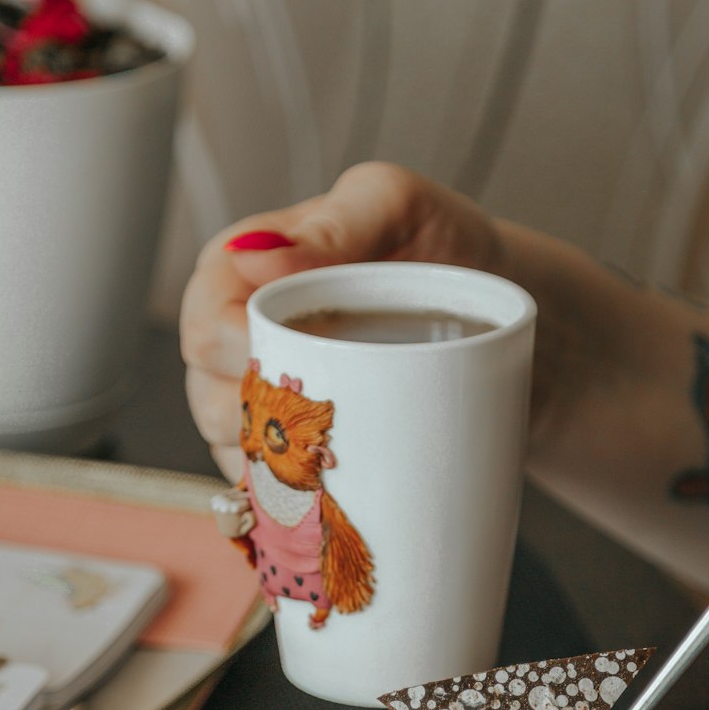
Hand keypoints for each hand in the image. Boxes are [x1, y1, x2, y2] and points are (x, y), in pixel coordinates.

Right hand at [179, 161, 506, 479]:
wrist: (504, 314)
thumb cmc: (447, 246)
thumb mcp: (398, 207)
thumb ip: (335, 224)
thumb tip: (256, 256)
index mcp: (244, 275)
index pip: (204, 323)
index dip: (232, 351)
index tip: (287, 363)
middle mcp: (242, 341)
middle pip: (209, 397)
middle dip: (256, 419)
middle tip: (325, 421)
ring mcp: (269, 401)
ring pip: (234, 453)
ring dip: (275, 469)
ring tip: (334, 461)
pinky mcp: (300, 452)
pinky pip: (272, 491)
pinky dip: (295, 502)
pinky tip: (327, 500)